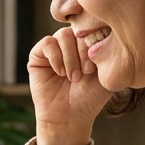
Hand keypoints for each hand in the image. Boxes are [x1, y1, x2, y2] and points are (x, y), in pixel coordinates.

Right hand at [28, 28, 110, 144]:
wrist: (70, 117)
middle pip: (78, 30)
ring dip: (70, 57)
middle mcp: (72, 43)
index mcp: (89, 45)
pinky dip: (56, 57)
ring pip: (63, 35)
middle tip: (85, 72)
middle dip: (83, 51)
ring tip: (72, 77)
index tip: (95, 66)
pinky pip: (47, 43)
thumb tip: (103, 28)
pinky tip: (60, 73)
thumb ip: (106, 50)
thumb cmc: (90, 98)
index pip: (93, 28)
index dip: (94, 42)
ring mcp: (55, 48)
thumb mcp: (105, 73)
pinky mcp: (38, 55)